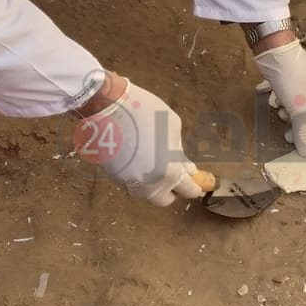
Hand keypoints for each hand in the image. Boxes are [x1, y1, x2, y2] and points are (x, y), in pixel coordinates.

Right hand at [74, 76, 204, 206]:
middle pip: (165, 199)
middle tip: (174, 172)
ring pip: (146, 193)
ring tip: (154, 161)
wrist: (106, 106)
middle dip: (172, 189)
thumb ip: (180, 152)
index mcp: (169, 172)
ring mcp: (129, 183)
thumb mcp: (172, 126)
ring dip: (154, 183)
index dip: (195, 186)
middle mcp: (149, 184)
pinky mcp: (113, 177)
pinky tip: (138, 156)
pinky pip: (131, 183)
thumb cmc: (144, 112)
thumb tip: (186, 168)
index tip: (199, 183)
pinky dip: (138, 175)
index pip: (188, 190)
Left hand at [254, 39, 305, 153]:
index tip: (302, 153)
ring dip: (289, 116)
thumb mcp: (299, 110)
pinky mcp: (294, 83)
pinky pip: (292, 102)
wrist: (274, 52)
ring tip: (281, 113)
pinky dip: (284, 105)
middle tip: (286, 138)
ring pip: (300, 111)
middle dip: (298, 127)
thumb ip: (303, 132)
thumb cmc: (293, 81)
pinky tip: (277, 101)